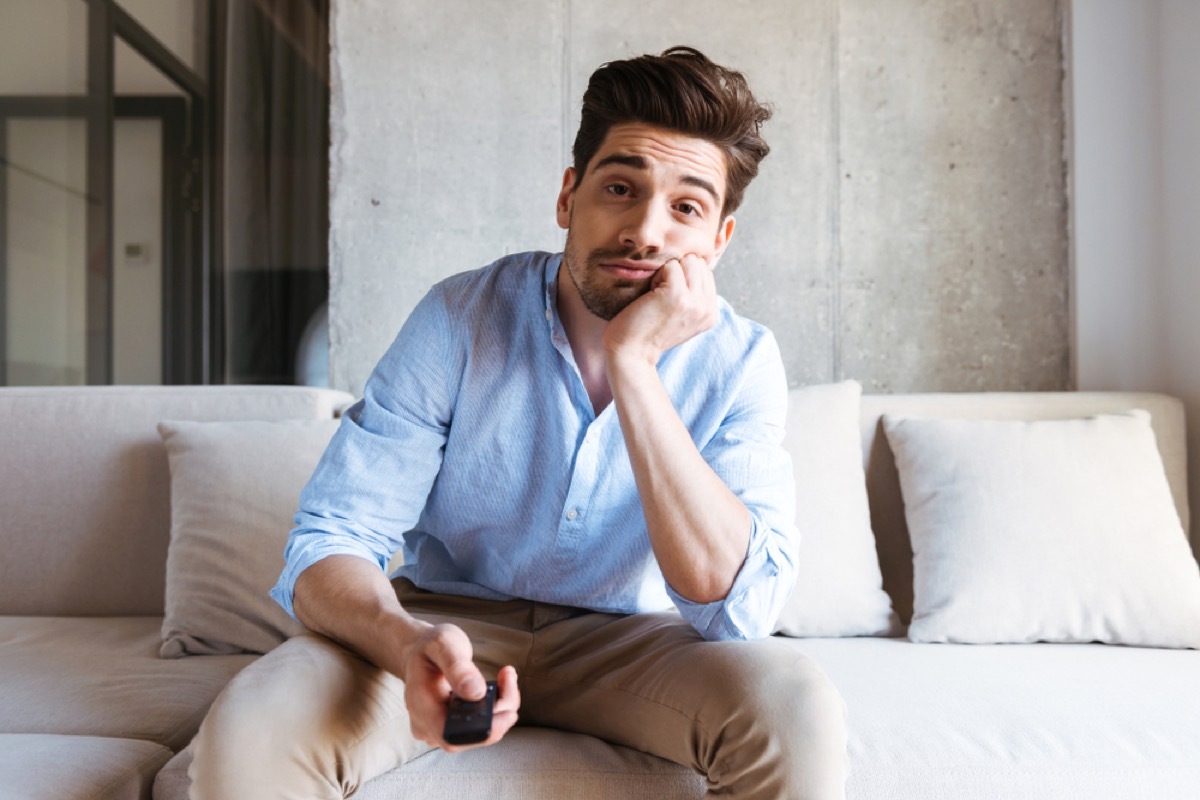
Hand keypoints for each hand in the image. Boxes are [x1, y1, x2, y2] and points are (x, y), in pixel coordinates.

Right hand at [399, 622, 520, 751]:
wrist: (422, 651)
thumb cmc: (431, 646)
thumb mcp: (443, 643)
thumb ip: (457, 666)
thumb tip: (477, 693)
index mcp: (420, 706)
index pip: (451, 736)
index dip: (483, 732)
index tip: (508, 710)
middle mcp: (426, 725)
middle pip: (471, 735)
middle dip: (499, 713)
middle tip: (508, 680)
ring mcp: (438, 728)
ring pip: (479, 731)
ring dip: (501, 708)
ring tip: (506, 677)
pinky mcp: (452, 726)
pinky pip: (479, 725)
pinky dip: (496, 708)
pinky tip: (502, 685)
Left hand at [603, 253, 717, 364]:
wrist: (631, 353)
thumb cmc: (648, 331)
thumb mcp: (681, 316)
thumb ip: (693, 296)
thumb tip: (695, 264)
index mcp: (711, 313)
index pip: (705, 272)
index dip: (683, 277)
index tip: (668, 299)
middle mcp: (707, 309)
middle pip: (698, 263)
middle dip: (677, 272)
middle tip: (661, 296)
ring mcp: (695, 302)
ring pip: (688, 261)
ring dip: (667, 273)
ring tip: (657, 295)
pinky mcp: (678, 296)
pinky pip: (671, 266)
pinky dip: (656, 276)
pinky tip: (650, 296)